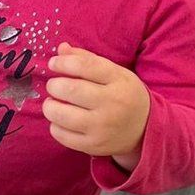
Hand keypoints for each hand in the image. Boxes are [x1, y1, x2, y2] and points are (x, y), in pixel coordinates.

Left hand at [44, 42, 149, 167]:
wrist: (144, 131)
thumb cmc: (123, 95)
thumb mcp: (114, 73)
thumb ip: (87, 59)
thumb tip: (61, 49)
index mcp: (119, 81)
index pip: (85, 66)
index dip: (63, 62)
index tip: (53, 63)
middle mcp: (112, 104)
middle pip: (70, 90)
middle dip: (54, 85)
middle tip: (54, 86)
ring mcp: (102, 127)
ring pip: (62, 114)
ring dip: (49, 106)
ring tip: (53, 102)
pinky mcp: (93, 146)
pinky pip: (61, 135)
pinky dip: (54, 125)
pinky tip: (61, 120)